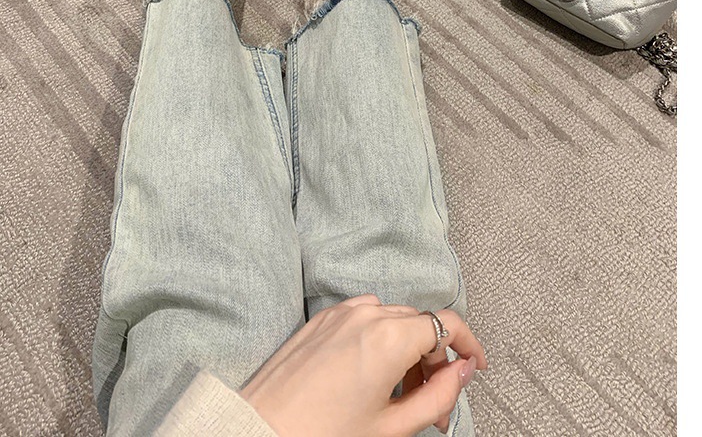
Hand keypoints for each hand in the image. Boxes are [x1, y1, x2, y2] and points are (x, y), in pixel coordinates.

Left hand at [240, 294, 486, 436]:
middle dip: (435, 362)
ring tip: (400, 396)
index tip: (475, 367)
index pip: (447, 324)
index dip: (469, 345)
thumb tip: (462, 371)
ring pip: (393, 318)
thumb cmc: (322, 434)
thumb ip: (437, 395)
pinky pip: (364, 316)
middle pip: (421, 323)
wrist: (261, 430)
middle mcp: (367, 314)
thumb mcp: (393, 427)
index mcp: (390, 337)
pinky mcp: (320, 319)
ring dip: (407, 349)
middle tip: (432, 408)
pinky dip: (378, 336)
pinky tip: (371, 373)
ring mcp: (340, 313)